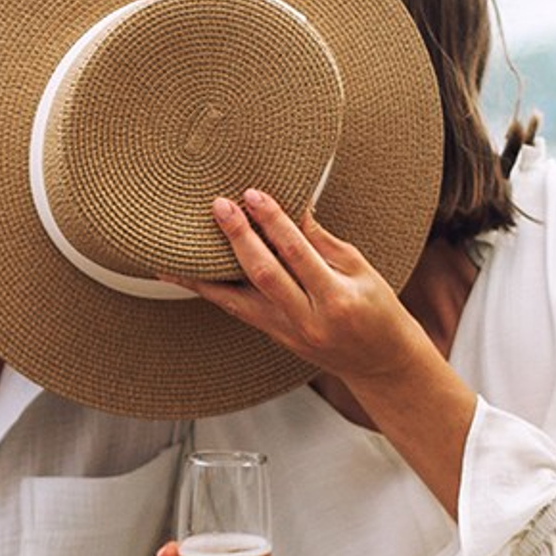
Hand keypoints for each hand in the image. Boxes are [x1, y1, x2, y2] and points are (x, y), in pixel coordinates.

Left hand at [180, 188, 431, 392]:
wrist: (378, 361)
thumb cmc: (376, 308)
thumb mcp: (360, 269)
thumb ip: (322, 241)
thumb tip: (291, 204)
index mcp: (336, 299)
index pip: (297, 253)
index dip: (274, 221)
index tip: (254, 194)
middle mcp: (307, 320)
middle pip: (264, 274)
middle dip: (239, 238)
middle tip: (219, 206)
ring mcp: (287, 334)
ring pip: (237, 301)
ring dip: (205, 274)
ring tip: (177, 250)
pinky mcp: (274, 337)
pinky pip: (237, 311)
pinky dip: (211, 292)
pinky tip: (185, 278)